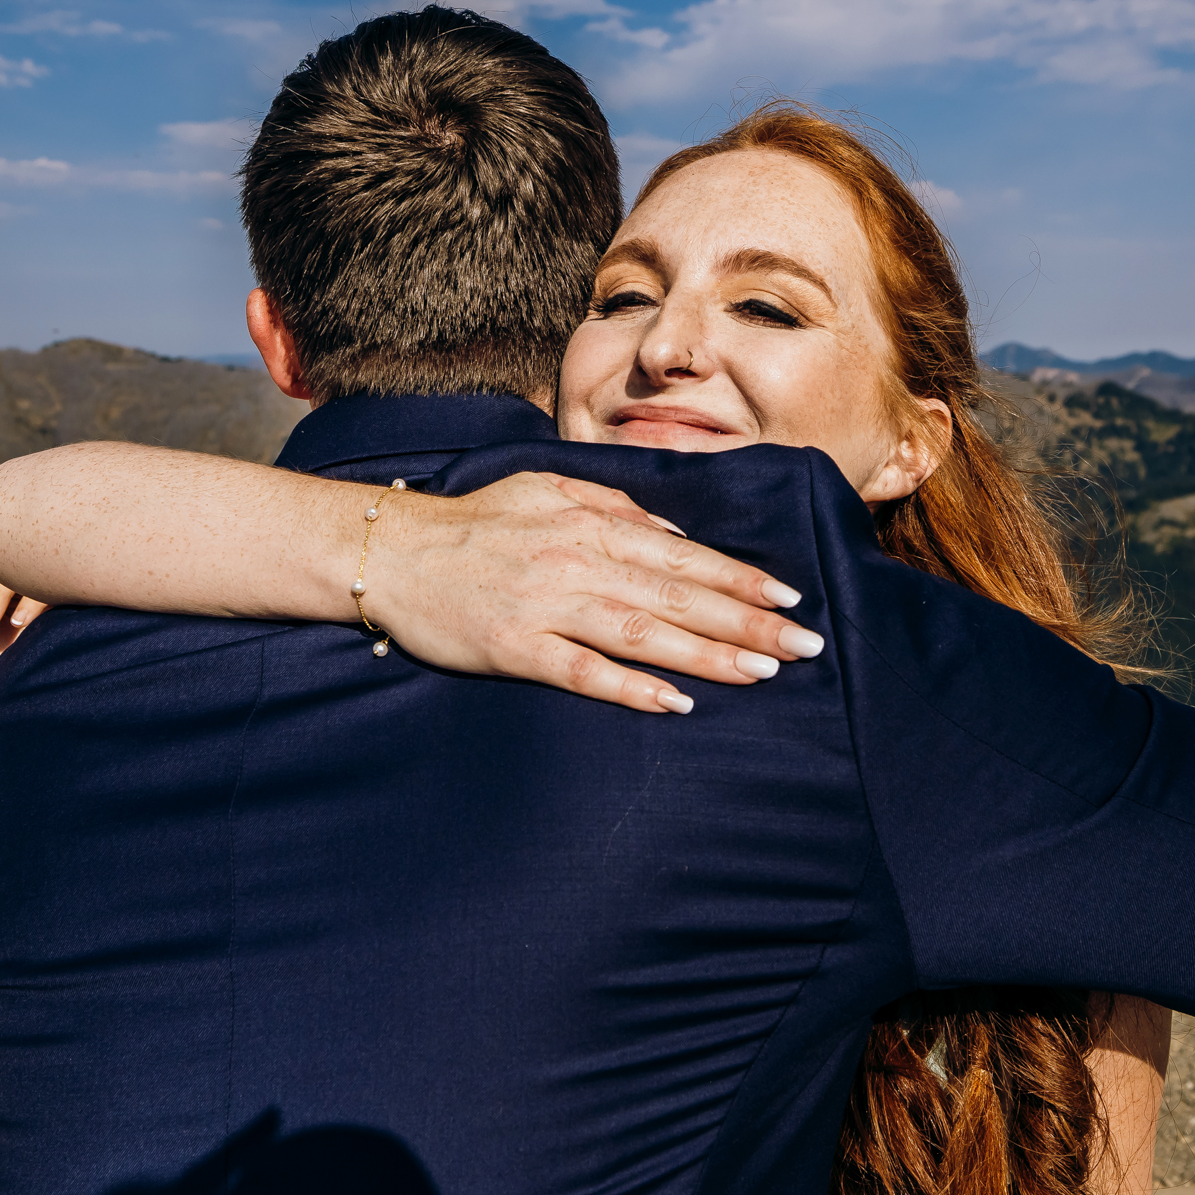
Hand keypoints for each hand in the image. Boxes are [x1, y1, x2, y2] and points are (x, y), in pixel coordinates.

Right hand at [357, 471, 824, 713]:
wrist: (390, 550)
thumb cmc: (474, 523)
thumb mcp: (547, 491)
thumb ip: (612, 509)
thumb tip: (673, 533)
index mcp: (591, 527)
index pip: (682, 555)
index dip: (739, 578)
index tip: (790, 598)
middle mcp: (578, 562)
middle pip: (677, 596)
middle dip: (746, 621)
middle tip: (805, 645)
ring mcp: (546, 605)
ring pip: (642, 632)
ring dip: (705, 654)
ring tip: (761, 673)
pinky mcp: (513, 647)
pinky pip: (580, 671)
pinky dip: (629, 688)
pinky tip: (673, 703)